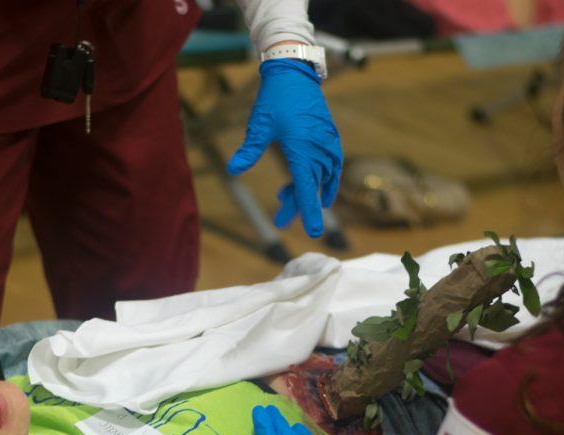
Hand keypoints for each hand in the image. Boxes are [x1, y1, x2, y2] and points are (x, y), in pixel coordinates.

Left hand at [228, 59, 342, 237]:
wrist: (294, 72)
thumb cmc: (275, 99)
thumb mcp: (259, 126)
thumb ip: (249, 150)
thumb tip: (233, 169)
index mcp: (302, 150)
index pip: (307, 190)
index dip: (308, 212)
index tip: (314, 233)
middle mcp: (319, 149)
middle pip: (311, 188)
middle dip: (297, 206)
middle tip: (279, 221)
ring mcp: (327, 144)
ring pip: (321, 179)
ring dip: (306, 191)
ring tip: (285, 197)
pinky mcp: (329, 138)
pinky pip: (330, 167)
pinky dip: (322, 179)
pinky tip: (313, 185)